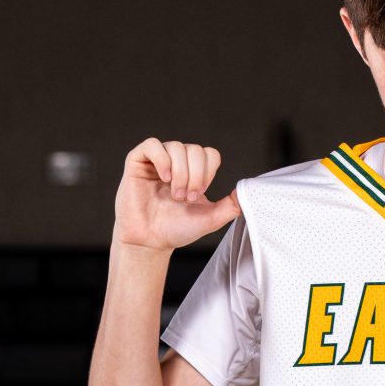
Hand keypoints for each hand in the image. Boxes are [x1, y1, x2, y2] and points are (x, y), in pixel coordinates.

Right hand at [114, 137, 239, 250]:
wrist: (151, 241)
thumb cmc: (176, 229)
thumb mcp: (210, 218)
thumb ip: (230, 206)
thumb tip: (246, 193)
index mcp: (194, 171)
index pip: (209, 154)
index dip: (208, 172)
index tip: (200, 194)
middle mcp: (176, 162)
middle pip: (195, 149)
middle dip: (195, 176)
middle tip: (187, 198)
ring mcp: (157, 161)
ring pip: (176, 147)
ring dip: (180, 173)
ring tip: (175, 194)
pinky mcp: (138, 161)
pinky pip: (152, 145)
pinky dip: (162, 159)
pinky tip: (164, 178)